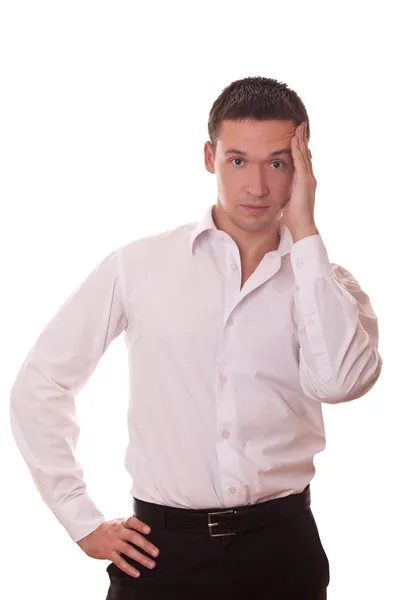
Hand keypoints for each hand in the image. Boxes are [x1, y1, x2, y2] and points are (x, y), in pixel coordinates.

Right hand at [76, 517, 159, 577]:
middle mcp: (117, 532)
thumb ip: (129, 526)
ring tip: (151, 564)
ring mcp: (112, 543)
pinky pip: (120, 562)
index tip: (149, 530)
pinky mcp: (108, 553)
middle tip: (156, 553)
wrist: (87, 535)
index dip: (140, 525)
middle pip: (133, 537)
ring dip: (141, 558)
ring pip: (128, 551)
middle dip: (145, 545)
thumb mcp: (117, 522)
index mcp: (121, 523)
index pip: (131, 521)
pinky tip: (136, 573)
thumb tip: (145, 531)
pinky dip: (129, 568)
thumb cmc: (107, 529)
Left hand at [283, 122, 318, 242]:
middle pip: (305, 154)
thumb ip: (286, 192)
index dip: (300, 148)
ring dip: (300, 140)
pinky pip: (299, 161)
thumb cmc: (294, 218)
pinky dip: (297, 149)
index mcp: (304, 182)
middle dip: (302, 140)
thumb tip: (280, 191)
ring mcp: (307, 178)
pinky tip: (293, 140)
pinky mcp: (304, 181)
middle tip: (300, 126)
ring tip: (298, 127)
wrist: (301, 226)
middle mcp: (308, 178)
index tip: (297, 137)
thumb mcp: (288, 201)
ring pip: (304, 154)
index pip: (303, 161)